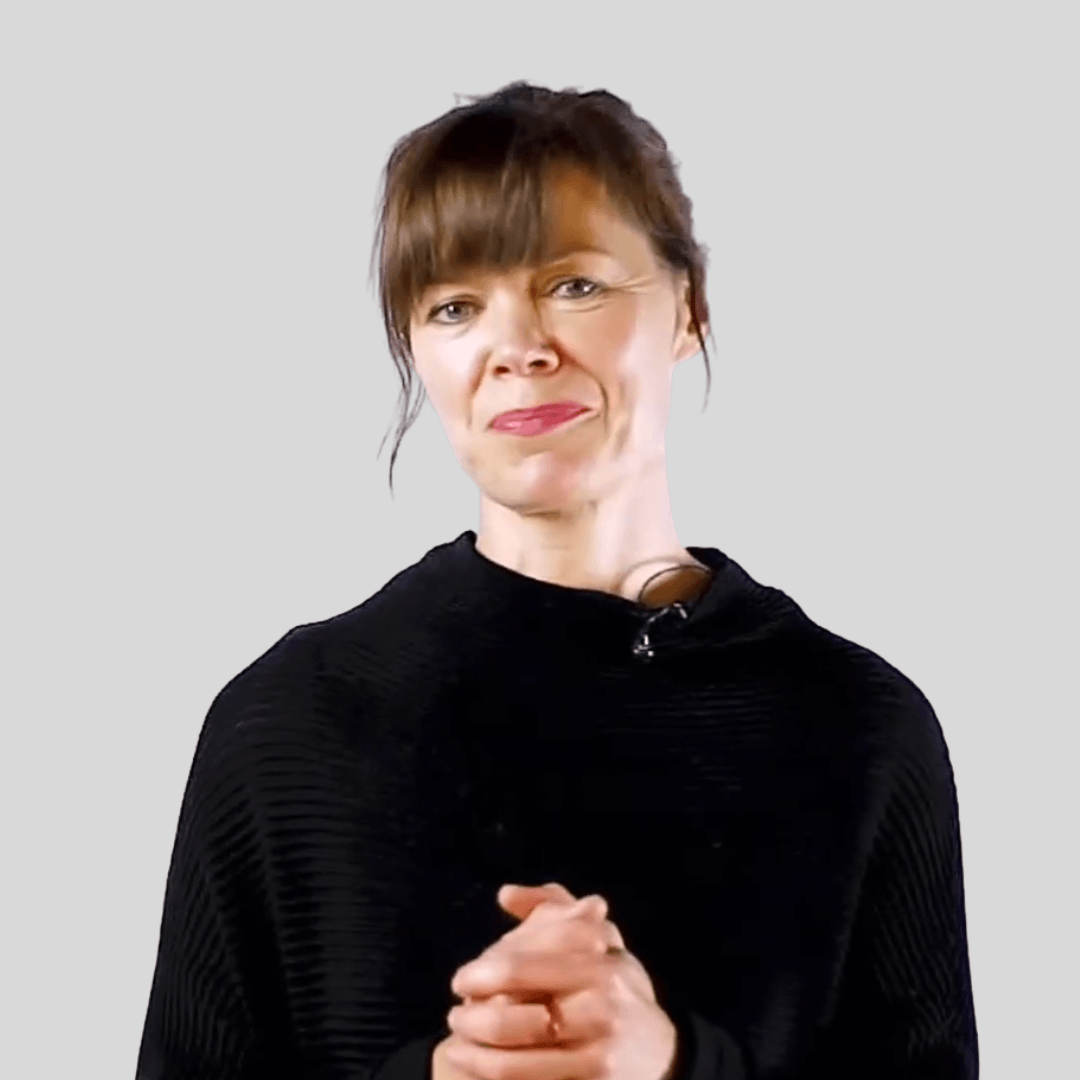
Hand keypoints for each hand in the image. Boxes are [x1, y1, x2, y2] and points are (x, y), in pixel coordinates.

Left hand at [437, 882, 678, 1079]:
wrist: (661, 1050)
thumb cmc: (616, 984)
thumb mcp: (597, 937)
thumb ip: (553, 908)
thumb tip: (506, 894)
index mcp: (599, 965)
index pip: (525, 968)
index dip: (483, 973)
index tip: (460, 979)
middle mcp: (601, 1010)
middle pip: (517, 1019)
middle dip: (475, 1018)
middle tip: (454, 1015)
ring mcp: (598, 1056)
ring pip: (517, 1061)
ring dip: (477, 1054)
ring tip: (456, 1043)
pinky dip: (495, 1075)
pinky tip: (477, 1065)